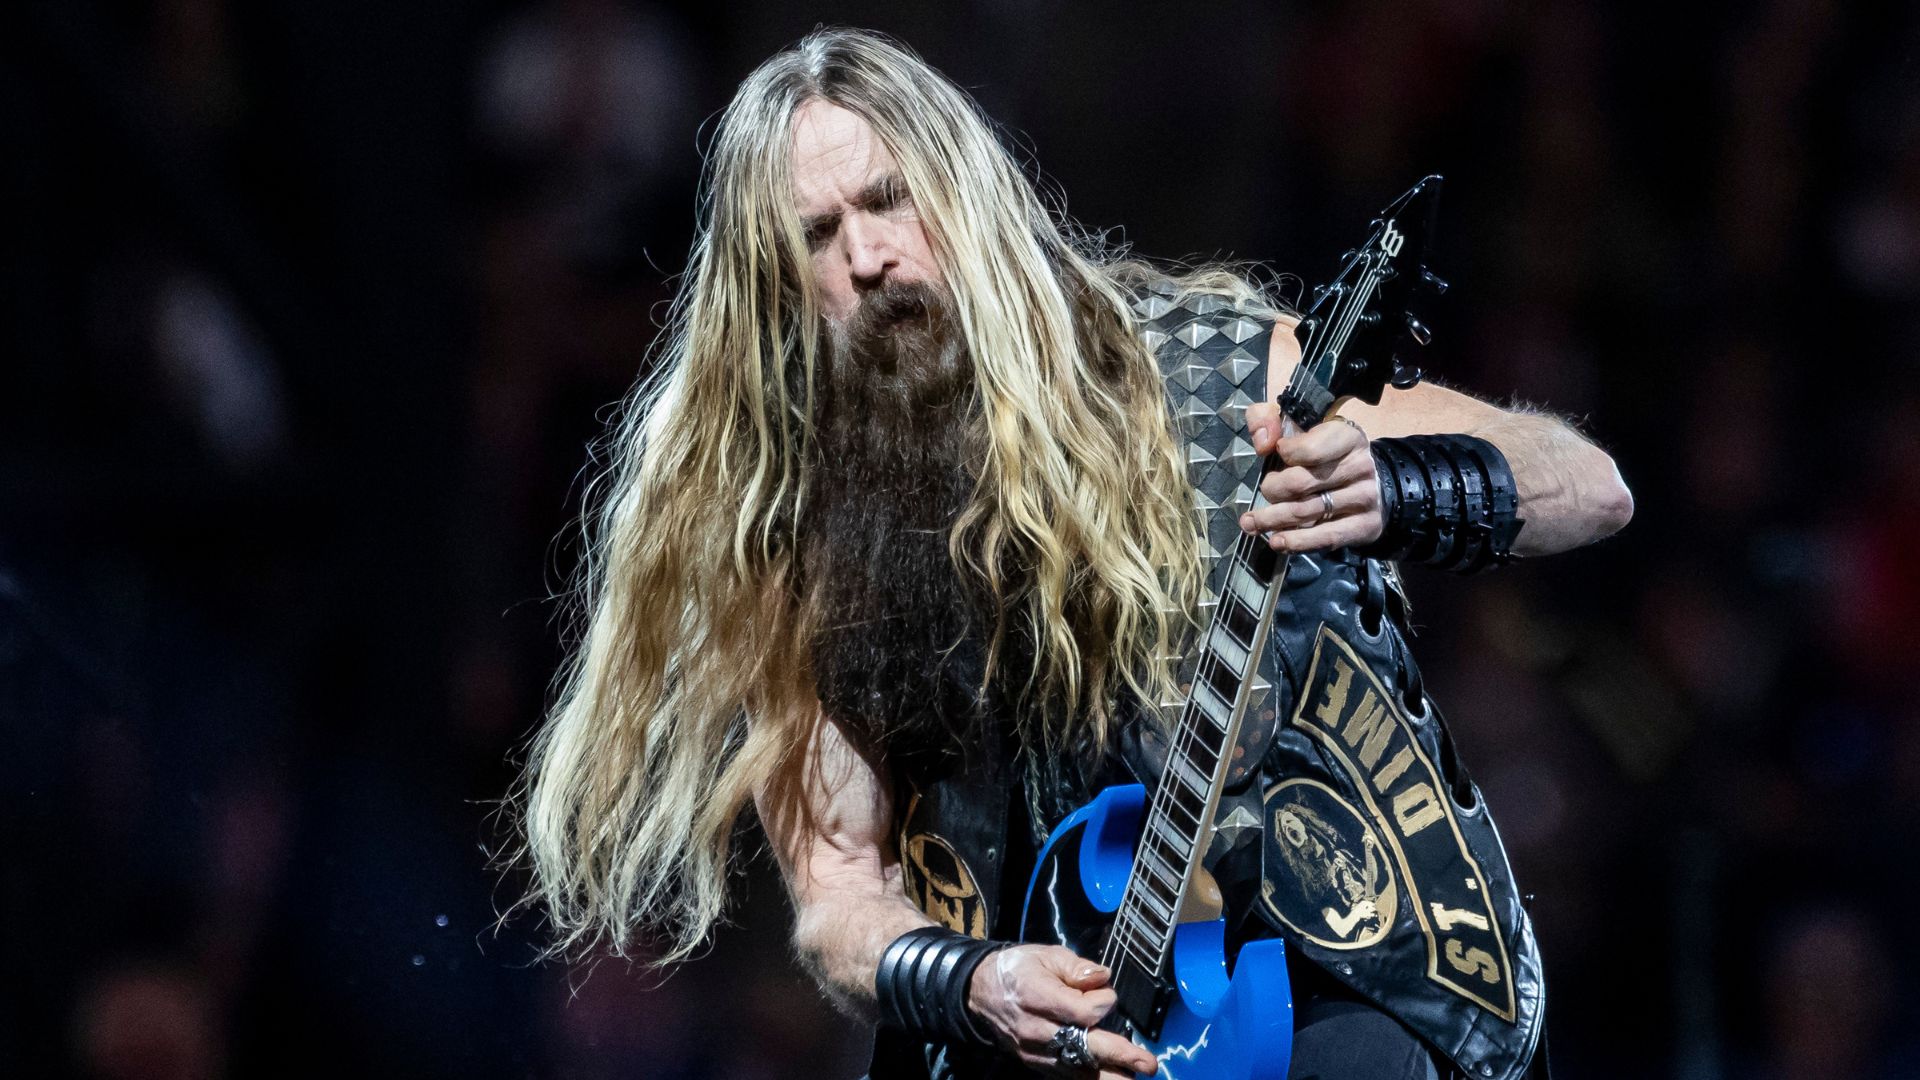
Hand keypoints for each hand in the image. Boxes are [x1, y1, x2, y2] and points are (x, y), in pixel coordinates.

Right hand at [967, 944, 1158, 1076]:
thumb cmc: (1017, 969)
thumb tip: (1103, 979)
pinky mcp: (1035, 1063)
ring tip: (1134, 1078)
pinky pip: (1066, 1074)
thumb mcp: (1045, 955)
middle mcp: (1036, 1029)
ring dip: (1108, 1076)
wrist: (979, 992)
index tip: (1105, 992)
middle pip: (1084, 1047)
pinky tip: (1110, 1078)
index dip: (1103, 1002)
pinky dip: (1088, 1078)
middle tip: (1148, 1064)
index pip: (1082, 1012)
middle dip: (1119, 1056)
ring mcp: (1034, 1051)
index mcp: (1038, 997)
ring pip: (1076, 1069)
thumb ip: (1076, 968)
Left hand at [1240, 403, 1384, 552]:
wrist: (1374, 482)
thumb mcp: (1299, 423)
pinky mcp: (1365, 526)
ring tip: (1250, 524)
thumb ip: (1269, 418)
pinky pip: (1325, 536)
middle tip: (1264, 491)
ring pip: (1307, 512)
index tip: (1276, 453)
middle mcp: (1359, 466)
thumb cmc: (1326, 451)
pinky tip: (1277, 542)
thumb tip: (1264, 443)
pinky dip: (1297, 542)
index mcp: (1346, 436)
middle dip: (1272, 490)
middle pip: (1300, 484)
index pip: (1309, 449)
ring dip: (1272, 520)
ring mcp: (1365, 497)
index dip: (1285, 453)